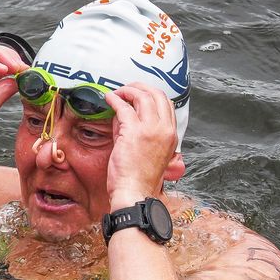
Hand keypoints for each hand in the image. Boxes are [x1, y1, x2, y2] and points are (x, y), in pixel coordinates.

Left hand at [104, 83, 178, 207]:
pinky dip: (115, 99)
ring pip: (142, 96)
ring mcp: (150, 129)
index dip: (151, 95)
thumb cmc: (139, 177)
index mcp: (171, 135)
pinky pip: (123, 107)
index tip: (138, 94)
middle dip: (141, 87)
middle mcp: (164, 129)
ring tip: (117, 93)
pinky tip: (108, 98)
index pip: (167, 104)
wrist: (135, 192)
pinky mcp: (133, 132)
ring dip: (127, 90)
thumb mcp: (147, 151)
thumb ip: (137, 131)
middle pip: (157, 94)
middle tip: (127, 88)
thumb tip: (124, 114)